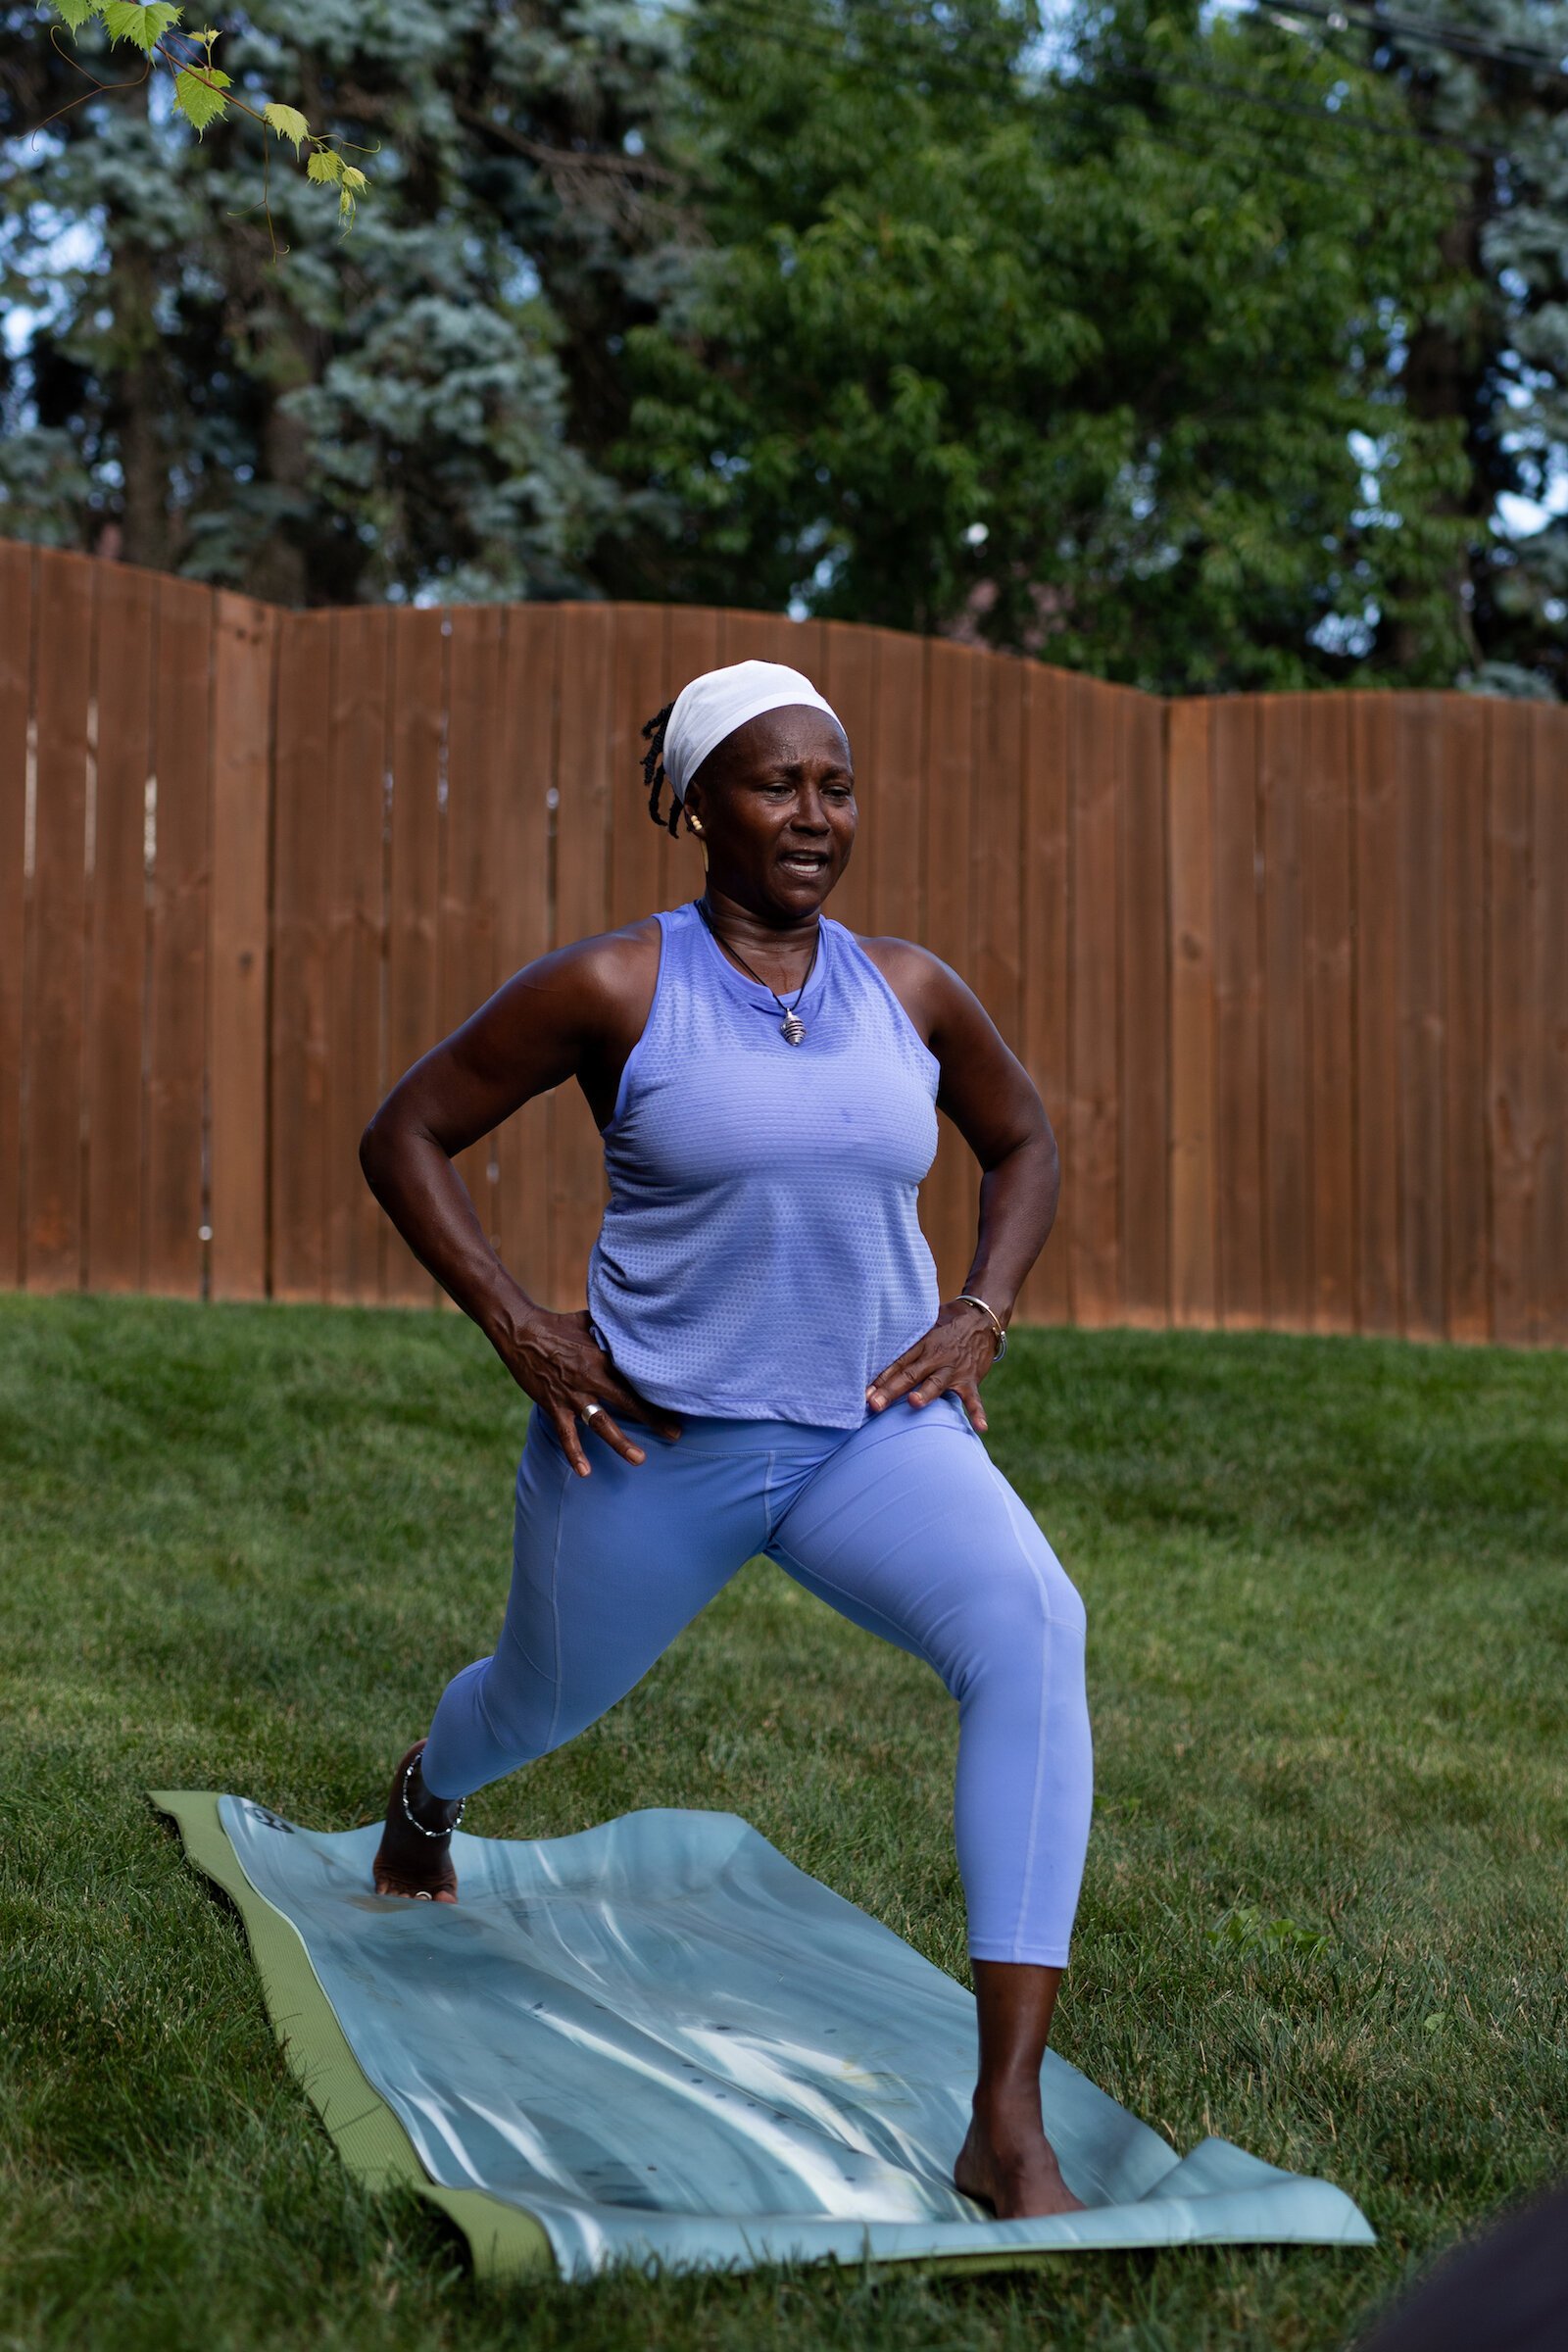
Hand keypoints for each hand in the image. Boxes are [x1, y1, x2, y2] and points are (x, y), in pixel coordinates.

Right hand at [495, 1307, 681, 1476]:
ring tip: (639, 1458)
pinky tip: (585, 1472)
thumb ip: (612, 1327)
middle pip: (627, 1402)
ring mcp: (572, 1394)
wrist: (521, 1331)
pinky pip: (566, 1433)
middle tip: (674, 1435)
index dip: (657, 1391)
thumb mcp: (590, 1321)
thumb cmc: (558, 1324)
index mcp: (604, 1357)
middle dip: (653, 1419)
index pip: (636, 1378)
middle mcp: (592, 1377)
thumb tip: (634, 1319)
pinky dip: (574, 1453)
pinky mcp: (553, 1404)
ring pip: (601, 1422)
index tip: (678, 1403)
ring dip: (620, 1442)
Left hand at [865, 1299, 1002, 1431]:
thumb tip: (876, 1348)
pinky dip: (977, 1412)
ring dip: (926, 1394)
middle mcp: (936, 1357)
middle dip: (891, 1390)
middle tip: (874, 1405)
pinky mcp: (971, 1379)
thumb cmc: (946, 1324)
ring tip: (914, 1403)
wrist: (982, 1318)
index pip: (898, 1363)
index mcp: (922, 1344)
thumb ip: (907, 1341)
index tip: (864, 1393)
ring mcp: (954, 1369)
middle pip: (910, 1375)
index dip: (880, 1378)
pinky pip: (974, 1398)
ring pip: (937, 1383)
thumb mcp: (925, 1326)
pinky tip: (980, 1427)